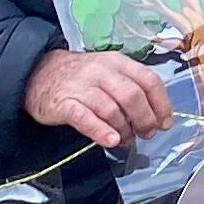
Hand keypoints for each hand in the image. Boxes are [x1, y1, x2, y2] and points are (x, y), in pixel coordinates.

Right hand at [23, 48, 174, 150]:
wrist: (38, 73)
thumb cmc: (80, 78)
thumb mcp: (109, 74)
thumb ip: (131, 89)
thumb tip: (156, 116)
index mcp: (118, 63)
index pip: (149, 80)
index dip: (161, 104)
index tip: (165, 122)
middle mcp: (101, 72)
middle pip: (133, 96)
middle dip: (145, 119)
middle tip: (146, 133)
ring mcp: (82, 87)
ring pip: (112, 109)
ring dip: (124, 130)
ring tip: (124, 140)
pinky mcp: (63, 104)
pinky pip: (86, 118)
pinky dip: (101, 131)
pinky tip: (110, 140)